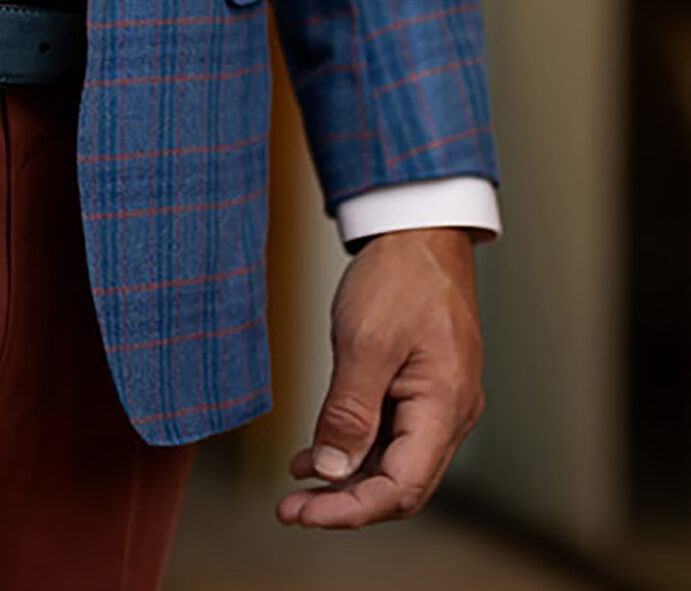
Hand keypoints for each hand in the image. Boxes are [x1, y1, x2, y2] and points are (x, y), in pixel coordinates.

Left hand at [277, 226, 483, 528]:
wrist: (420, 226)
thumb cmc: (400, 274)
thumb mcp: (365, 341)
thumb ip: (349, 411)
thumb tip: (330, 469)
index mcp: (444, 407)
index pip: (401, 489)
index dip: (350, 510)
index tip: (301, 512)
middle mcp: (449, 413)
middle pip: (399, 484)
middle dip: (344, 503)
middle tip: (290, 508)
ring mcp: (438, 400)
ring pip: (393, 462)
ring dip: (346, 477)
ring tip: (296, 484)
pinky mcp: (422, 385)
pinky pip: (390, 433)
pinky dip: (354, 446)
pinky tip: (316, 451)